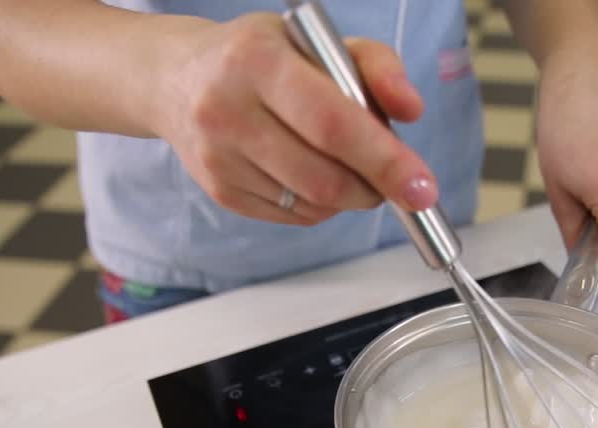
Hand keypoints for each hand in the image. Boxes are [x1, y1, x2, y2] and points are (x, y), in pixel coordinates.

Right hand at [156, 13, 438, 225]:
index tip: (422, 186)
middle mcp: (228, 109)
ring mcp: (219, 157)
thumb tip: (411, 110)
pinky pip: (293, 216)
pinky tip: (314, 173)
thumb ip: (376, 67)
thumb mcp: (319, 41)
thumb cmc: (261, 57)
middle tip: (396, 182)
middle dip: (374, 188)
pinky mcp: (219, 191)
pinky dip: (321, 205)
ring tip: (349, 166)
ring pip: (311, 203)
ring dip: (350, 197)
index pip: (332, 123)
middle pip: (323, 177)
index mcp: (257, 60)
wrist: (176, 78)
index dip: (384, 160)